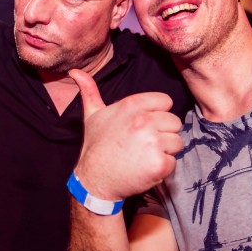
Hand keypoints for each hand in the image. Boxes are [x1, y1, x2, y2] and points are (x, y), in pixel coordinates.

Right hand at [69, 69, 182, 199]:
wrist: (95, 179)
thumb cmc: (96, 145)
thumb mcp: (92, 115)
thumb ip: (89, 90)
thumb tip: (74, 71)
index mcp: (132, 105)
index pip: (165, 102)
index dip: (156, 115)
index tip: (141, 126)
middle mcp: (144, 120)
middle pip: (174, 122)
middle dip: (161, 134)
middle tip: (140, 144)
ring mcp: (153, 142)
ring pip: (177, 142)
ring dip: (164, 151)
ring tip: (142, 156)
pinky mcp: (159, 163)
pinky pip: (173, 162)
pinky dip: (162, 169)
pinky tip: (144, 168)